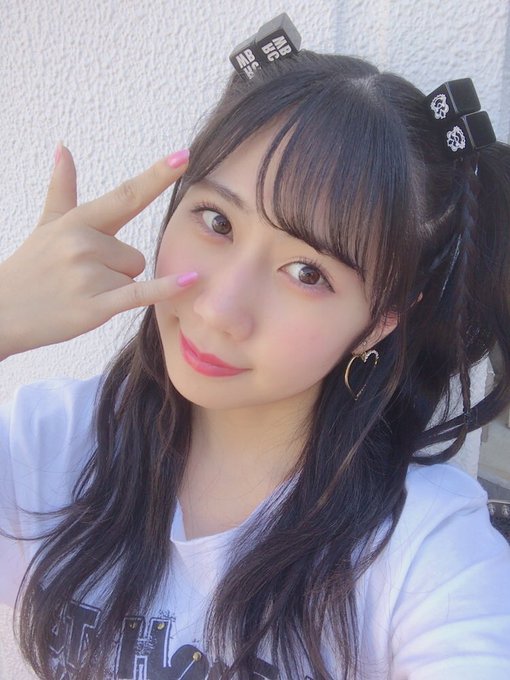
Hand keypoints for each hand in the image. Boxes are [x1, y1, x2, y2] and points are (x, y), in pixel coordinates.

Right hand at [0, 145, 196, 358]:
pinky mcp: (96, 305)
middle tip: (82, 279)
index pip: (126, 195)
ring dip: (116, 289)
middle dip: (117, 270)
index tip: (185, 156)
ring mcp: (89, 274)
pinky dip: (165, 289)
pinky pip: (141, 293)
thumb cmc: (30, 269)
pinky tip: (190, 280)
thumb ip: (62, 188)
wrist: (1, 314)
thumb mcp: (47, 225)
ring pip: (135, 276)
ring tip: (82, 293)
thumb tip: (63, 148)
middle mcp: (84, 243)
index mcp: (78, 221)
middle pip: (136, 255)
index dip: (158, 175)